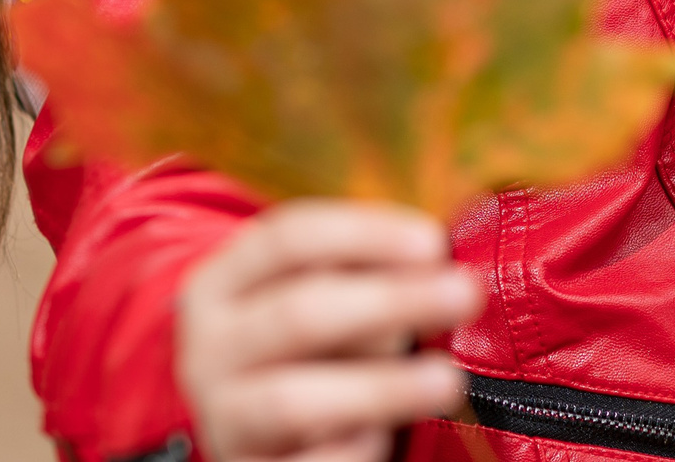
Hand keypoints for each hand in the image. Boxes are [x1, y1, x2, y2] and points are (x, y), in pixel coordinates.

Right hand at [178, 200, 484, 461]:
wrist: (246, 429)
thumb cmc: (302, 345)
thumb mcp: (309, 294)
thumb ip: (358, 273)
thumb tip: (433, 262)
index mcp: (221, 284)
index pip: (288, 239)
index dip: (364, 234)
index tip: (433, 241)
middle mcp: (211, 348)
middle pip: (299, 314)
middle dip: (390, 301)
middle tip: (463, 295)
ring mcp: (223, 417)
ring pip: (294, 401)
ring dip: (379, 388)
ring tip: (446, 380)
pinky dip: (351, 450)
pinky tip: (388, 437)